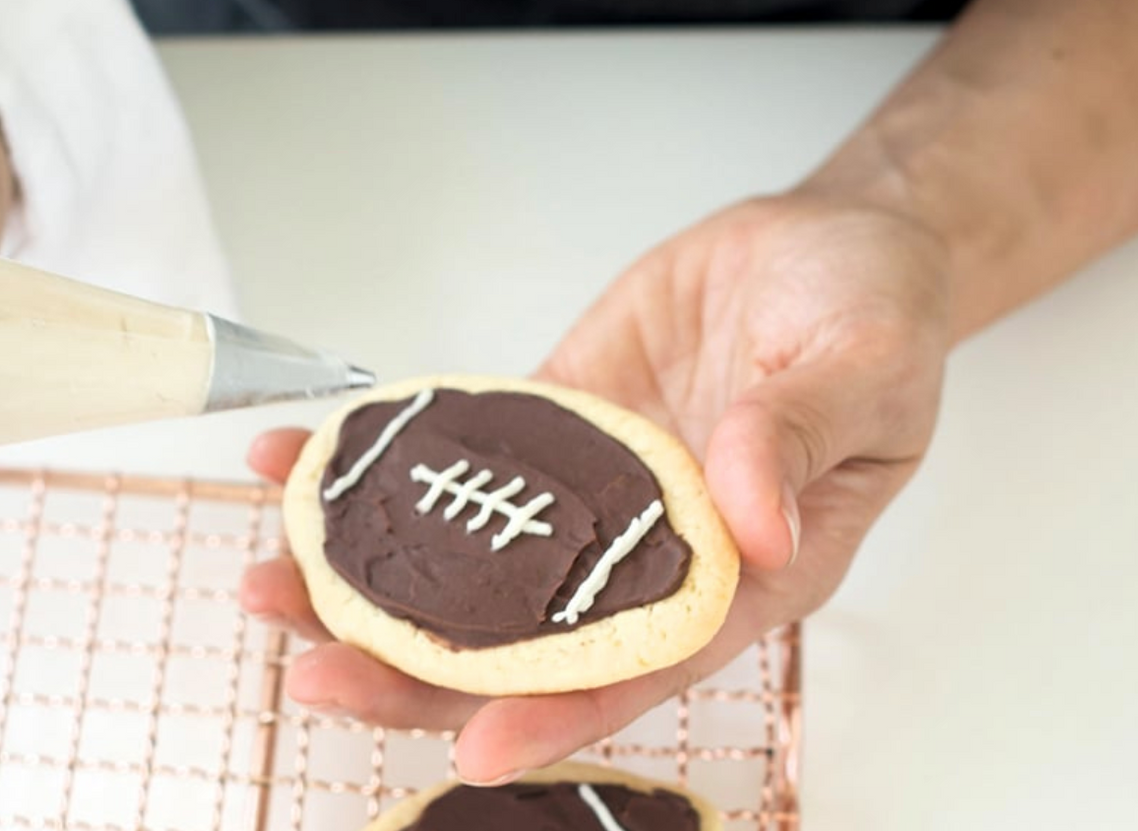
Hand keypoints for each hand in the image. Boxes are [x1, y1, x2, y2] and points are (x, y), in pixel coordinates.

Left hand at [240, 192, 952, 782]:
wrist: (824, 243)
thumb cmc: (872, 315)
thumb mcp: (861, 364)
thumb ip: (797, 440)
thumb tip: (749, 520)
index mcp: (743, 570)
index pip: (645, 664)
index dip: (562, 710)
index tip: (474, 746)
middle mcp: (649, 552)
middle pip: (524, 637)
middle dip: (414, 663)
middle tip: (311, 667)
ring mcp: (587, 493)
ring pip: (468, 561)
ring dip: (366, 578)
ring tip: (266, 578)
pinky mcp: (548, 428)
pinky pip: (454, 459)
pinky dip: (377, 466)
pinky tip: (302, 463)